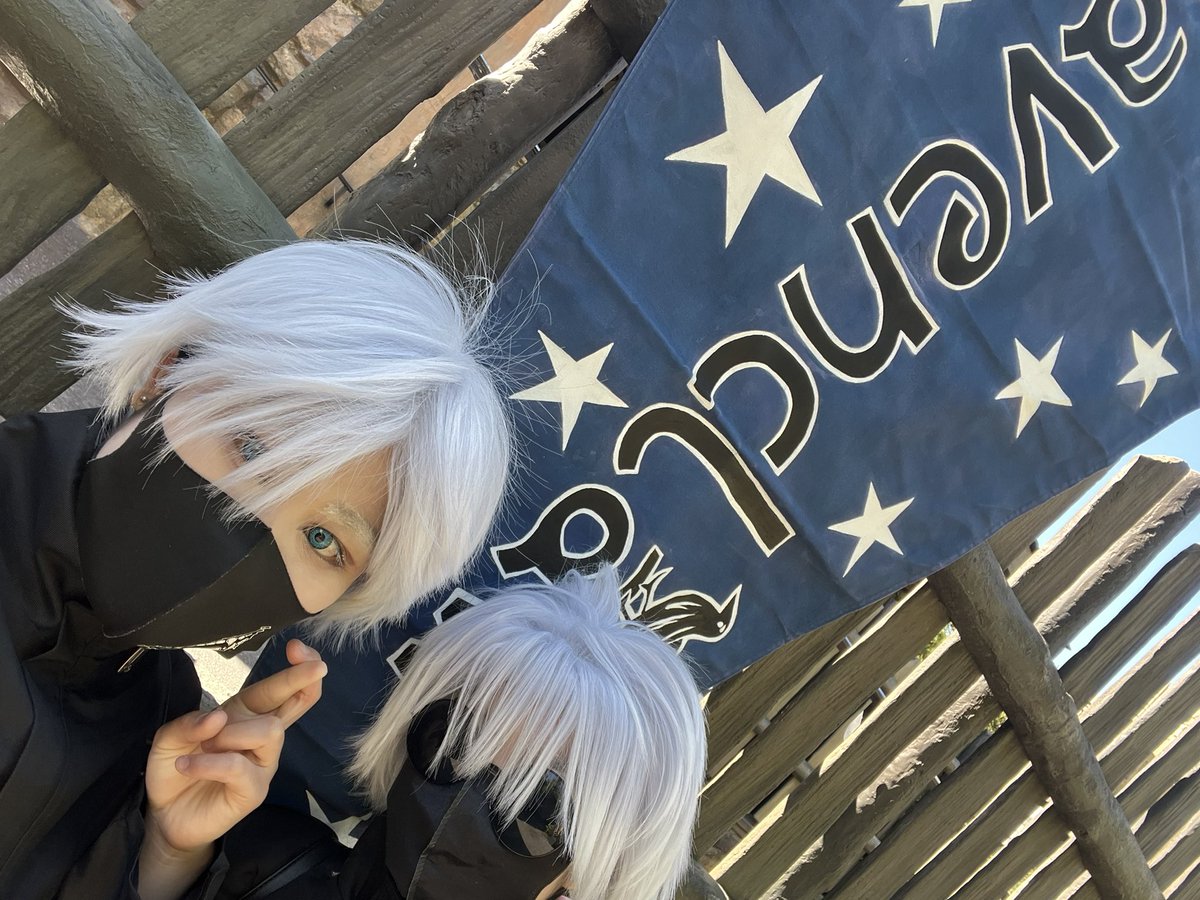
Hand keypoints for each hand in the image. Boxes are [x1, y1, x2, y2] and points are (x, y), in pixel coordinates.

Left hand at [146, 640, 326, 852]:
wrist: (165, 816)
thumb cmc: (176, 769)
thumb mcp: (169, 738)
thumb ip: (189, 722)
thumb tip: (218, 717)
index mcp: (245, 715)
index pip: (279, 689)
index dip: (295, 668)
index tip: (297, 646)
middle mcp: (261, 736)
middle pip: (296, 703)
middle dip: (302, 680)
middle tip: (314, 667)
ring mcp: (262, 764)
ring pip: (269, 731)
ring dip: (232, 733)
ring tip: (203, 746)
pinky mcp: (254, 791)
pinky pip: (239, 767)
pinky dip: (209, 762)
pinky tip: (186, 765)